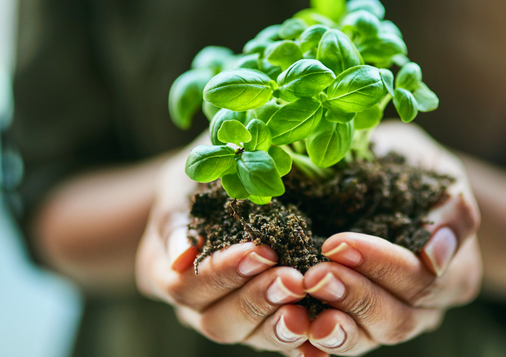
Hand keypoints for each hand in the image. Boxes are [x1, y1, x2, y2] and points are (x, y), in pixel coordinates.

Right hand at [135, 142, 326, 355]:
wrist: (224, 190)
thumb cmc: (199, 181)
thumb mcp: (181, 185)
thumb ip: (176, 217)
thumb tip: (183, 257)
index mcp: (165, 273)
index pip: (186, 288)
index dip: (222, 274)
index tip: (260, 252)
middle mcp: (196, 306)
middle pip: (217, 321)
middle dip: (257, 300)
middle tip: (292, 279)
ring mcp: (230, 318)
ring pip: (250, 336)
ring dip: (280, 321)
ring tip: (309, 298)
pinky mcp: (263, 322)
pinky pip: (281, 341)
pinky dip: (302, 340)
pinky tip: (323, 336)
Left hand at [301, 121, 482, 354]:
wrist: (386, 175)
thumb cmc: (411, 166)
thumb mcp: (436, 169)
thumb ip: (450, 207)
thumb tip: (435, 256)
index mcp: (454, 274)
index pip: (421, 281)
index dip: (381, 266)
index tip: (338, 242)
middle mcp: (425, 308)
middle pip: (395, 319)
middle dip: (353, 296)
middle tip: (315, 273)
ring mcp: (389, 320)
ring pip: (366, 339)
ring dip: (333, 323)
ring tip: (301, 297)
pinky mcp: (354, 324)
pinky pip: (337, 342)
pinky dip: (315, 341)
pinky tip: (294, 326)